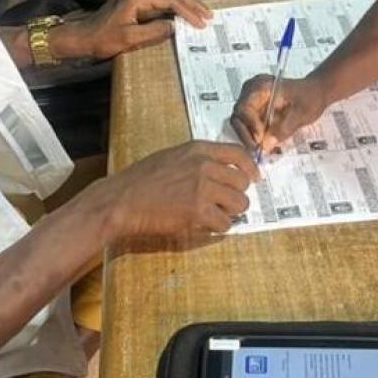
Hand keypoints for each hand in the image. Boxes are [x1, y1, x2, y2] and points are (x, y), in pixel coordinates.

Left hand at [59, 0, 210, 59]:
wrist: (82, 37)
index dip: (188, 11)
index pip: (171, 0)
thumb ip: (153, 32)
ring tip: (200, 11)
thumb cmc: (102, 39)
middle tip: (208, 15)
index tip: (201, 23)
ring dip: (185, 1)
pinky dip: (175, 3)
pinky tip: (182, 10)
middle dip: (192, 3)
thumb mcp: (129, 39)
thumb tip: (174, 26)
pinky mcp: (135, 1)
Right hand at [97, 141, 256, 236]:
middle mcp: (205, 166)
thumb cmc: (143, 179)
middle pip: (242, 183)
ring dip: (230, 213)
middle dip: (236, 196)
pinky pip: (224, 223)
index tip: (254, 179)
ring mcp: (203, 188)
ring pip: (239, 204)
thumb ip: (199, 160)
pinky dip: (217, 228)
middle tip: (224, 204)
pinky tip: (204, 225)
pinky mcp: (198, 211)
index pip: (239, 154)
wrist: (123, 199)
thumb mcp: (173, 156)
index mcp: (199, 149)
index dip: (251, 168)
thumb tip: (224, 172)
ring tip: (213, 215)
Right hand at [230, 75, 329, 154]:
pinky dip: (253, 136)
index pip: (245, 107)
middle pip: (238, 115)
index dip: (250, 125)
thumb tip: (266, 144)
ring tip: (260, 149)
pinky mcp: (255, 109)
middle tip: (258, 150)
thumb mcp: (302, 112)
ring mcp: (252, 100)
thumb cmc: (311, 97)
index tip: (261, 140)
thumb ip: (284, 128)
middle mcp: (251, 91)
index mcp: (261, 86)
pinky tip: (263, 144)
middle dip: (246, 134)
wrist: (316, 92)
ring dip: (248, 137)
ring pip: (240, 122)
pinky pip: (248, 125)